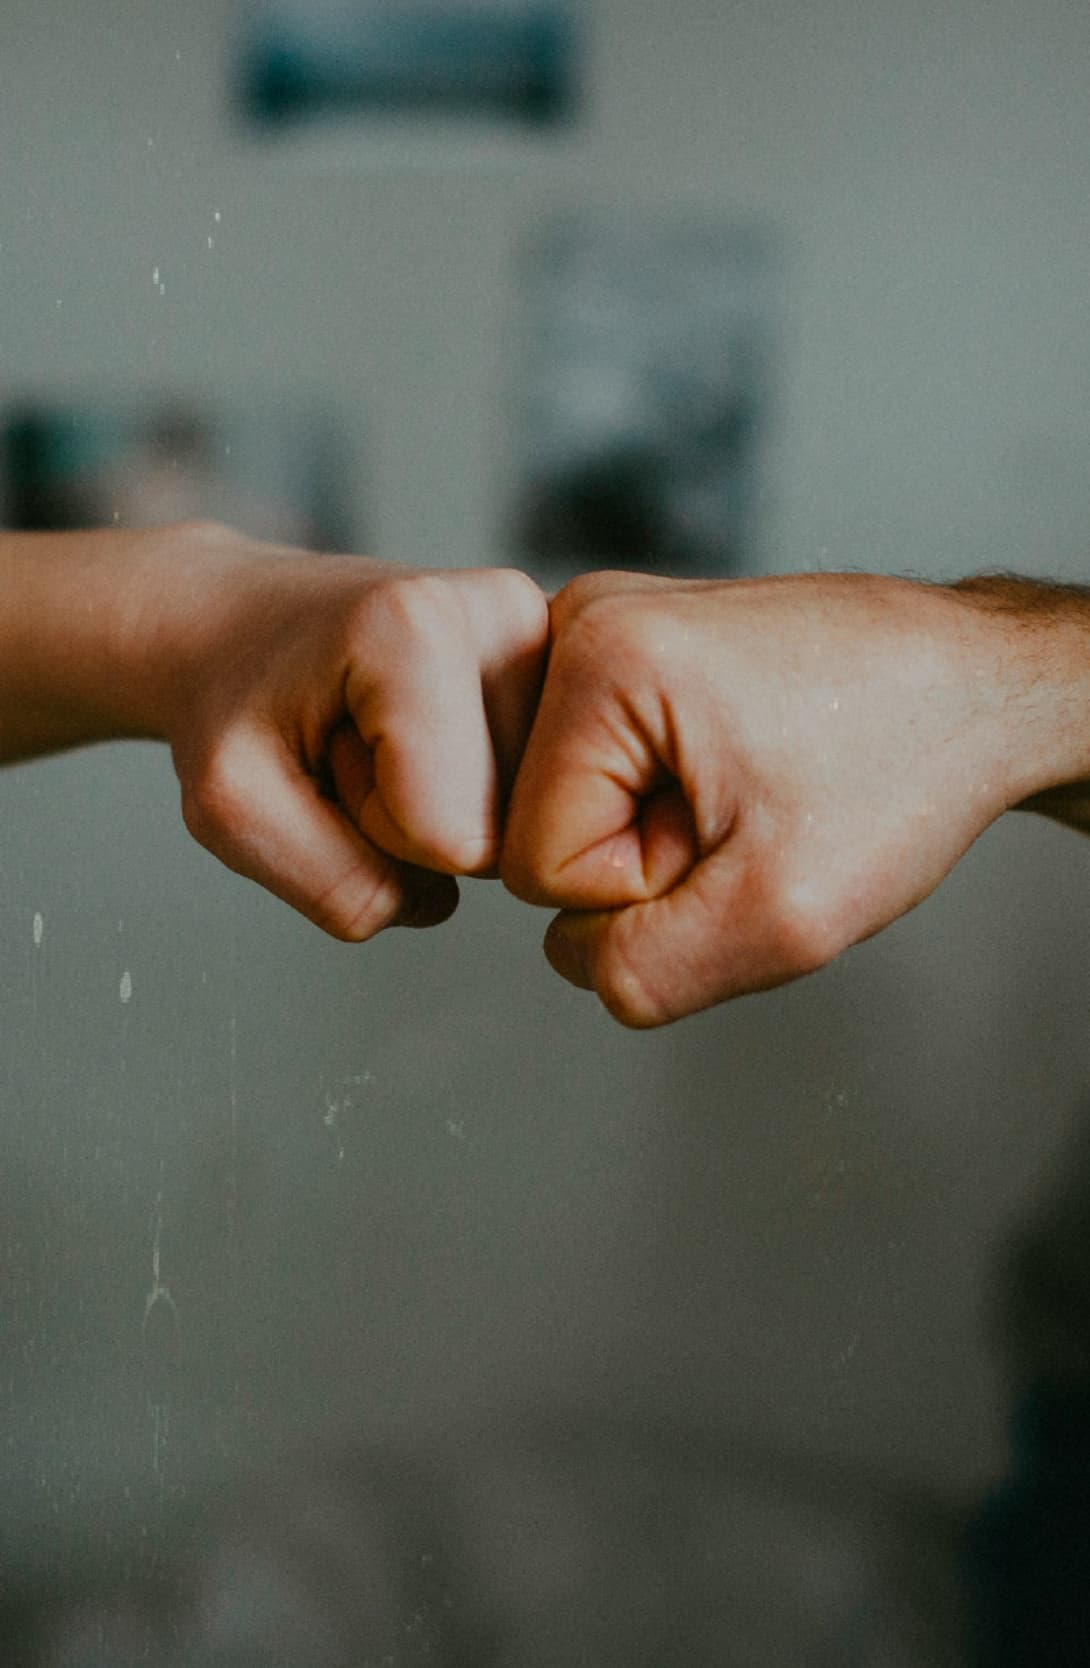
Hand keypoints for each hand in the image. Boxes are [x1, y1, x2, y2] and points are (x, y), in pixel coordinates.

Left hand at [134, 525, 548, 936]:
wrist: (229, 622)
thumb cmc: (225, 699)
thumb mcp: (230, 810)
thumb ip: (337, 885)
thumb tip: (439, 900)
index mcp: (419, 627)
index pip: (453, 838)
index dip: (376, 831)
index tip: (328, 758)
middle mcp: (505, 612)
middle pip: (502, 830)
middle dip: (414, 821)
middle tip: (351, 746)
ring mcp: (545, 632)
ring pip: (525, 816)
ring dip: (442, 805)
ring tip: (378, 734)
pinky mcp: (560, 658)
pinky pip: (537, 789)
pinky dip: (472, 786)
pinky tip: (423, 733)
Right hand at [501, 569, 1041, 1024]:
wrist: (982, 686)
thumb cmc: (908, 762)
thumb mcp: (780, 916)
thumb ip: (642, 971)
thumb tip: (574, 956)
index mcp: (599, 658)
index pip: (537, 866)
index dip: (645, 886)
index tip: (738, 831)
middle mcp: (582, 619)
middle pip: (543, 829)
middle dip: (649, 855)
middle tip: (751, 811)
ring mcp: (606, 627)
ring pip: (574, 807)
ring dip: (663, 828)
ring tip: (751, 786)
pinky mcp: (630, 648)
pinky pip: (605, 774)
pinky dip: (670, 796)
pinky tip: (739, 768)